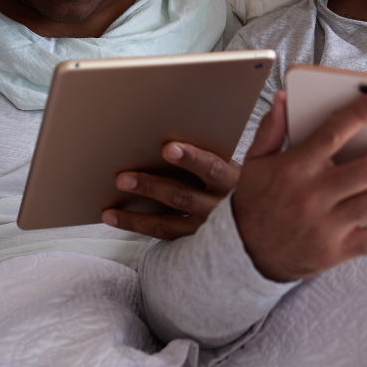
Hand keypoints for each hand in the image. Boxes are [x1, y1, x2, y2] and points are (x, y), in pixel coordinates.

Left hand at [101, 142, 240, 239]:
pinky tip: (114, 217)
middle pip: (182, 197)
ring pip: (167, 221)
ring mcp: (204, 227)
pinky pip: (161, 233)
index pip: (212, 169)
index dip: (191, 159)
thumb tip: (197, 128)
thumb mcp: (246, 164)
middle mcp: (219, 207)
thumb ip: (226, 148)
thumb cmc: (239, 181)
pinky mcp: (191, 238)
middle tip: (123, 178)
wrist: (256, 220)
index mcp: (232, 182)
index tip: (168, 148)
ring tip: (110, 205)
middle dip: (151, 187)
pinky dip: (135, 224)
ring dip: (136, 213)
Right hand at [232, 89, 366, 281]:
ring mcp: (326, 226)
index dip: (362, 112)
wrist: (246, 253)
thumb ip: (271, 129)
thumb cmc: (257, 202)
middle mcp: (312, 196)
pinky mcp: (337, 251)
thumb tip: (283, 98)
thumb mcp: (254, 162)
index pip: (333, 133)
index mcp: (294, 168)